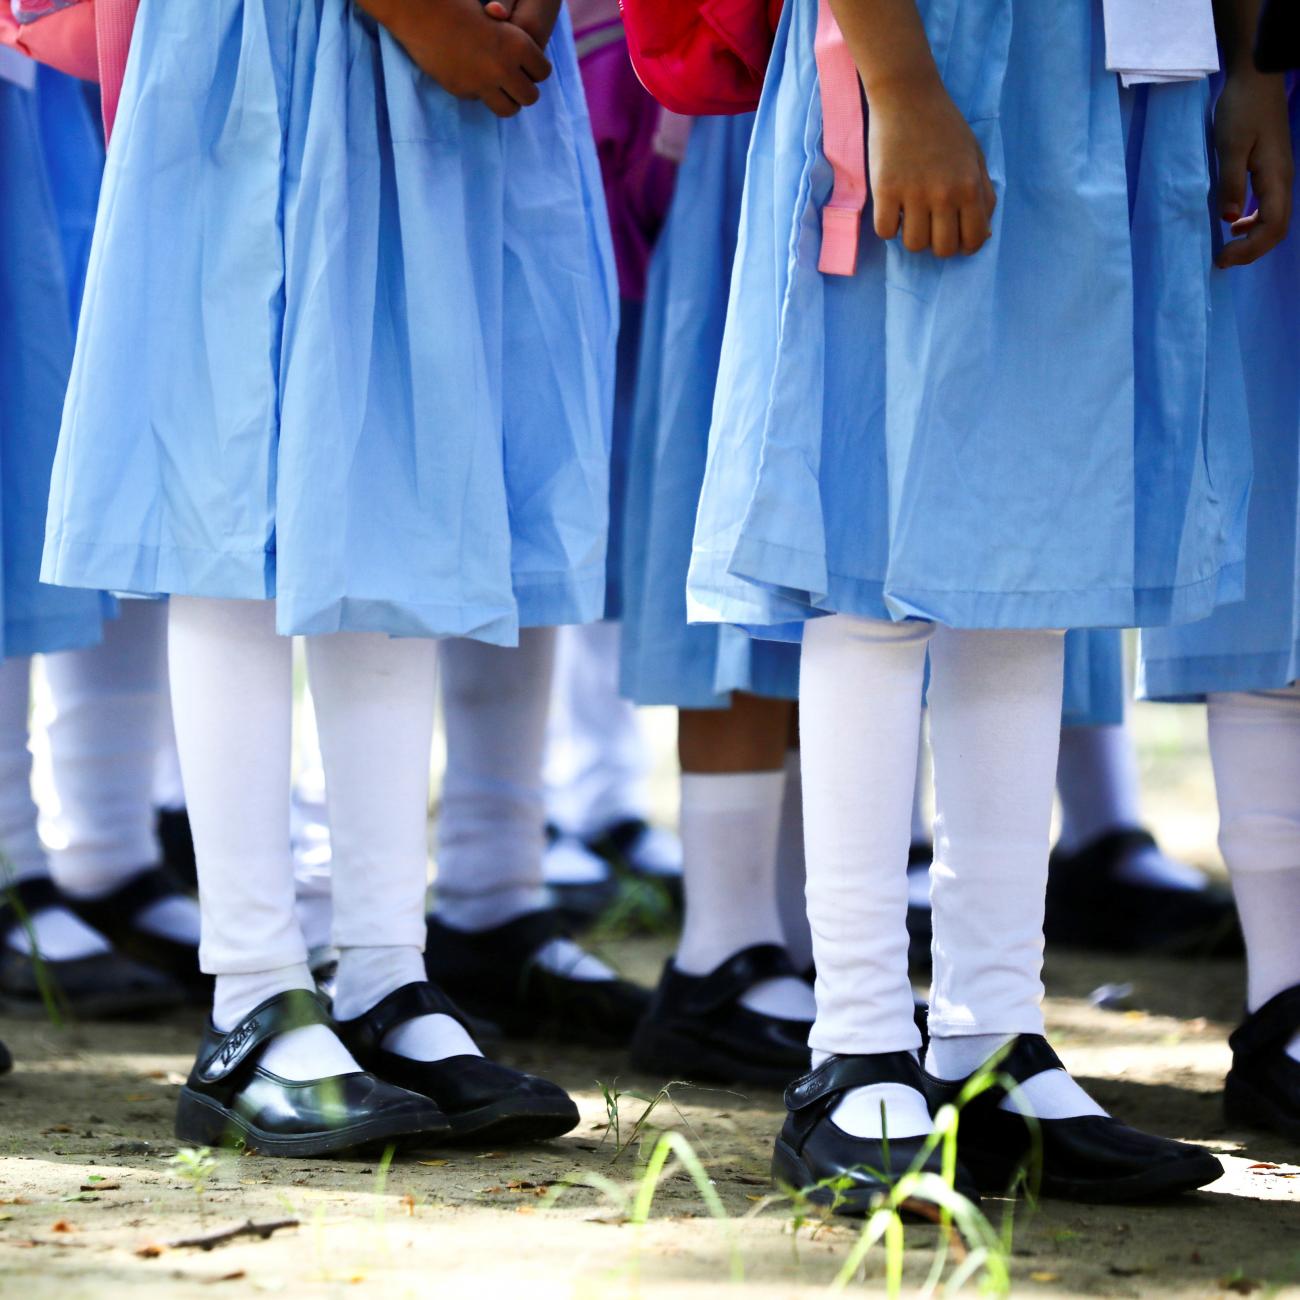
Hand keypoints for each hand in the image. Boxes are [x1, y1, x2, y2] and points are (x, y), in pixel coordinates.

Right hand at [358, 0, 550, 116]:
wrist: (419, 10)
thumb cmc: (459, 3)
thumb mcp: (495, 16)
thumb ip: (513, 40)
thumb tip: (526, 61)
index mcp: (517, 44)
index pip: (543, 72)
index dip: (536, 67)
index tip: (526, 61)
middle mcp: (503, 68)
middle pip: (531, 96)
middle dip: (524, 88)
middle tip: (513, 77)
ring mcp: (482, 83)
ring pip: (510, 109)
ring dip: (507, 99)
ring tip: (498, 84)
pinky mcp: (462, 91)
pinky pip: (480, 100)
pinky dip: (479, 92)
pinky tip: (471, 74)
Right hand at [866, 75, 996, 256]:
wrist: (908, 96)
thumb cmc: (945, 127)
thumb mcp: (975, 157)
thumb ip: (983, 195)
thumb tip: (982, 235)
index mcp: (969, 186)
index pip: (972, 240)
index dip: (964, 246)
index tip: (954, 236)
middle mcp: (943, 194)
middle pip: (942, 250)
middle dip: (937, 243)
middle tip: (931, 225)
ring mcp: (912, 193)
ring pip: (913, 245)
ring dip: (912, 235)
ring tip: (911, 216)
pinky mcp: (885, 190)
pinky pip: (885, 231)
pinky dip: (889, 226)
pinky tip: (893, 208)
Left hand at [1214, 69, 1293, 266]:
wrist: (1256, 77)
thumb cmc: (1241, 109)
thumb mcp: (1230, 147)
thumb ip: (1230, 183)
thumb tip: (1228, 218)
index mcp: (1275, 178)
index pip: (1273, 226)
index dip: (1250, 249)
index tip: (1222, 258)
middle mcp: (1282, 180)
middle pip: (1277, 228)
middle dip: (1252, 250)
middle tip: (1223, 260)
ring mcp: (1278, 174)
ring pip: (1273, 218)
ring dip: (1252, 238)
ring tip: (1227, 247)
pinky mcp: (1270, 169)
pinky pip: (1267, 205)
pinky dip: (1252, 221)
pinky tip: (1233, 223)